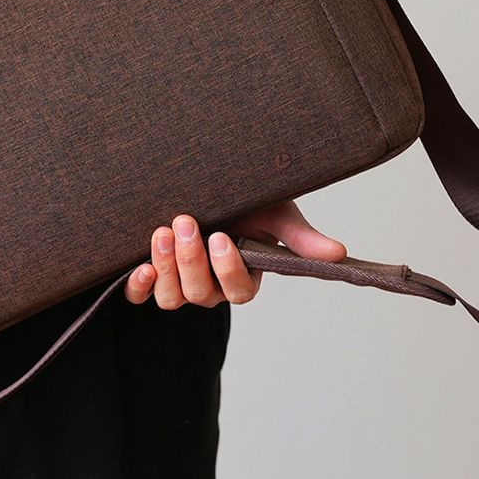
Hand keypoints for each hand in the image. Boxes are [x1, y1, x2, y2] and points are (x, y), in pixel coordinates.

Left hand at [124, 200, 346, 308]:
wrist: (203, 181)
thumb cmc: (245, 198)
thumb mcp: (274, 210)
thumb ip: (299, 235)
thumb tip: (339, 253)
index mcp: (242, 275)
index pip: (239, 291)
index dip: (229, 270)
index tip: (222, 237)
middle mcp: (210, 286)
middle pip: (201, 294)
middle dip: (192, 259)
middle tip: (185, 222)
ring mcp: (180, 283)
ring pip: (172, 298)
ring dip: (167, 267)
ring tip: (162, 232)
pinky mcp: (151, 275)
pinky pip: (141, 296)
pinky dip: (139, 285)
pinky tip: (141, 267)